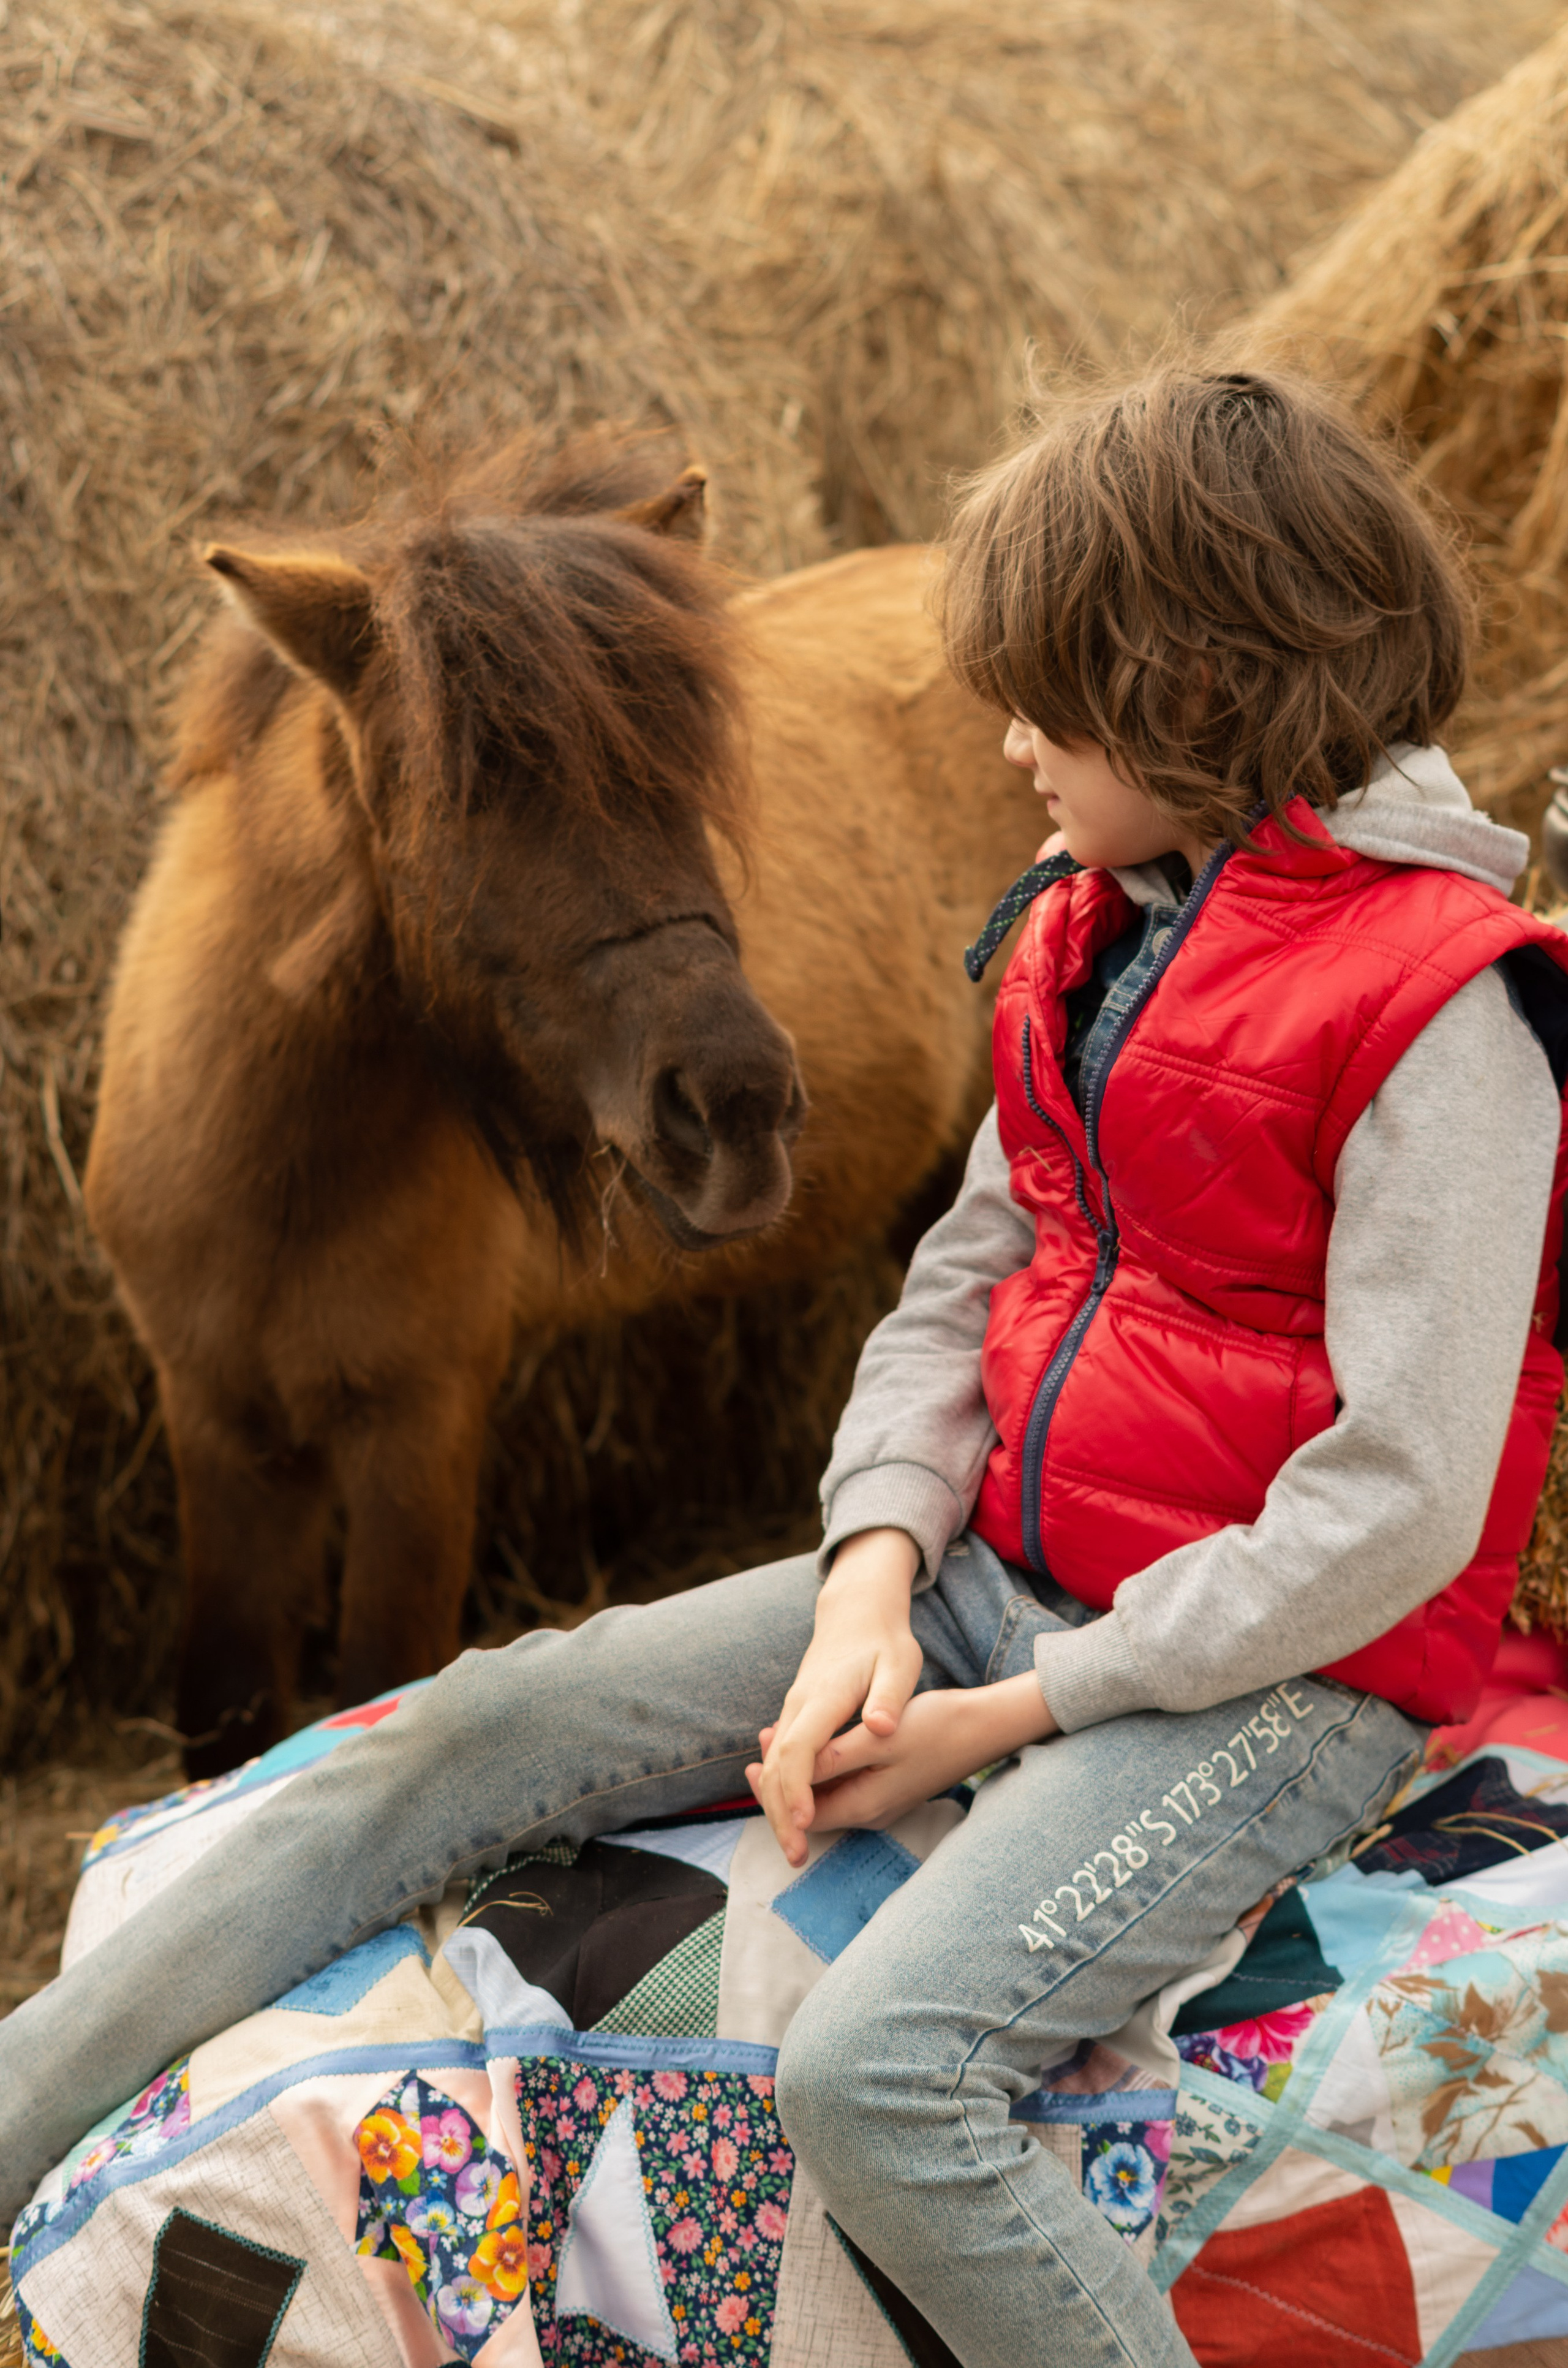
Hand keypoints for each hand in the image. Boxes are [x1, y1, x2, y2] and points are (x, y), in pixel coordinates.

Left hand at [750, 1673, 1056, 1841]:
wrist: (983, 1727)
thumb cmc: (935, 1728)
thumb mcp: (881, 1738)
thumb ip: (837, 1757)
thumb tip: (797, 1771)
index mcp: (865, 1804)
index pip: (803, 1815)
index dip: (772, 1794)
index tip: (752, 1765)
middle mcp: (871, 1812)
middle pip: (812, 1810)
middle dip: (780, 1784)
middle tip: (756, 1752)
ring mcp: (882, 1801)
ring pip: (827, 1795)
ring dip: (800, 1773)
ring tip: (775, 1741)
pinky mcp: (891, 1787)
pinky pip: (845, 1785)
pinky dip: (823, 1768)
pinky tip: (816, 1743)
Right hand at [751, 1528, 922, 1866]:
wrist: (856, 1612)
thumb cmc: (882, 1641)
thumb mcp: (899, 1664)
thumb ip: (888, 1699)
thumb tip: (881, 1728)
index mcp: (822, 1699)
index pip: (799, 1750)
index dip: (798, 1789)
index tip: (803, 1824)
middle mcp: (799, 1707)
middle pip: (777, 1766)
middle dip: (780, 1814)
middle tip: (796, 1855)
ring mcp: (794, 1711)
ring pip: (774, 1765)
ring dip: (777, 1806)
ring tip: (794, 1845)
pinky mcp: (797, 1716)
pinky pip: (780, 1758)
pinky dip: (780, 1787)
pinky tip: (788, 1813)